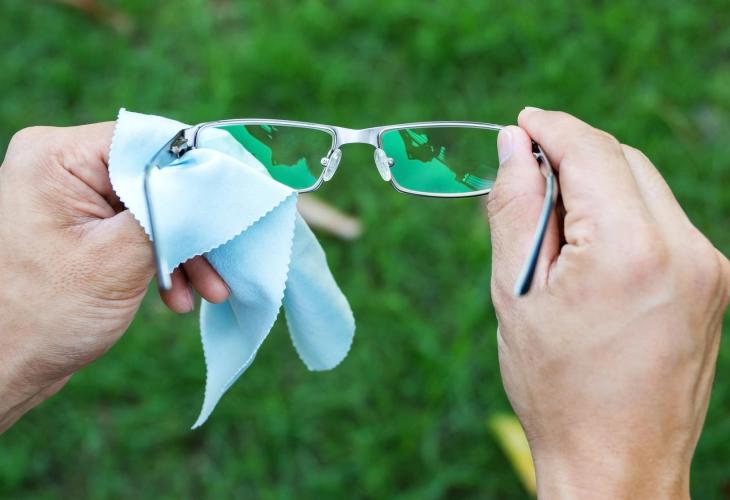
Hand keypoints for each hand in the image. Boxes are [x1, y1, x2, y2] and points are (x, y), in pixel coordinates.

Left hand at [0, 123, 228, 431]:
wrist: (3, 369)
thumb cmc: (42, 317)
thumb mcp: (118, 260)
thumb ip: (170, 212)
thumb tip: (219, 180)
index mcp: (55, 157)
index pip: (146, 140)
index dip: (196, 168)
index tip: (233, 200)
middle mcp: (61, 167)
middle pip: (154, 178)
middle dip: (192, 225)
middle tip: (223, 262)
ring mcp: (72, 199)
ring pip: (153, 208)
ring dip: (184, 251)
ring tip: (211, 291)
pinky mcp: (83, 228)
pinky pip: (138, 230)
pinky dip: (163, 260)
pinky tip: (180, 297)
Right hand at [487, 109, 729, 498]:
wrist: (618, 462)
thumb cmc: (557, 387)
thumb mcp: (517, 294)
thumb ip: (516, 209)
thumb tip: (514, 146)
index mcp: (630, 250)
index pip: (593, 152)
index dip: (551, 128)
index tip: (521, 124)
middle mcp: (686, 250)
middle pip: (624, 161)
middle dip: (573, 154)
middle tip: (526, 173)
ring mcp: (708, 268)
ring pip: (646, 187)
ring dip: (598, 184)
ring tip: (553, 225)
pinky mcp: (712, 283)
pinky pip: (663, 221)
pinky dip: (623, 214)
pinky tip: (589, 249)